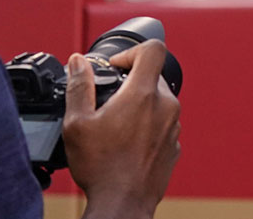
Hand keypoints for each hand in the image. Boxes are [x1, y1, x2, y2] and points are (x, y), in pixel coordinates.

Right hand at [63, 39, 180, 218]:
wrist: (123, 204)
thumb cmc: (102, 167)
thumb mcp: (77, 124)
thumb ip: (78, 86)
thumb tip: (77, 62)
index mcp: (143, 95)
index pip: (153, 49)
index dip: (131, 51)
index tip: (114, 67)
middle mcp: (166, 106)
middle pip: (153, 76)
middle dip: (130, 82)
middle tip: (108, 100)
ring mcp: (174, 126)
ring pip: (159, 101)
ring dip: (139, 104)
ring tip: (115, 124)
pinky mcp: (175, 143)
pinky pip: (163, 123)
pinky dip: (147, 124)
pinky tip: (126, 142)